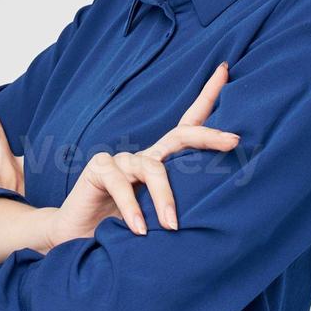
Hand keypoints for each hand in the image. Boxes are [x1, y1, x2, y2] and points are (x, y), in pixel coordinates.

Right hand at [43, 61, 237, 248]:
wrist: (77, 239)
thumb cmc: (121, 230)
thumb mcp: (156, 221)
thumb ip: (177, 213)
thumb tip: (221, 219)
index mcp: (160, 164)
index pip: (188, 127)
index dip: (207, 98)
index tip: (226, 70)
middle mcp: (143, 157)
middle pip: (180, 135)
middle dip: (208, 134)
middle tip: (233, 141)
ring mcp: (120, 161)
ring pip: (152, 168)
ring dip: (164, 197)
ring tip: (172, 226)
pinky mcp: (99, 170)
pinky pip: (121, 184)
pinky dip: (132, 207)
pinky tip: (139, 230)